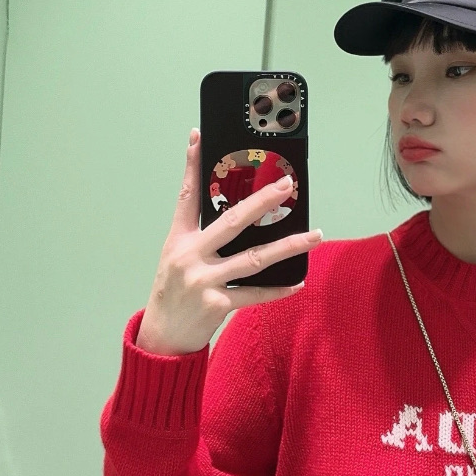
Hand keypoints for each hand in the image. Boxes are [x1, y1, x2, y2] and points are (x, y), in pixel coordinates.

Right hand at [136, 129, 321, 355]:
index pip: (187, 195)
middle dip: (262, 201)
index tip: (200, 136)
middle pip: (232, 222)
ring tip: (315, 235)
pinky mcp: (216, 305)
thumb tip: (237, 215)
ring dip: (288, 245)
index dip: (192, 165)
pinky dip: (278, 289)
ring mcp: (204, 281)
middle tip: (287, 185)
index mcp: (179, 240)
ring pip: (254, 258)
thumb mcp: (175, 258)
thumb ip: (199, 236)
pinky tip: (298, 282)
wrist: (161, 339)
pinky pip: (255, 294)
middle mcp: (190, 256)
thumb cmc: (172, 295)